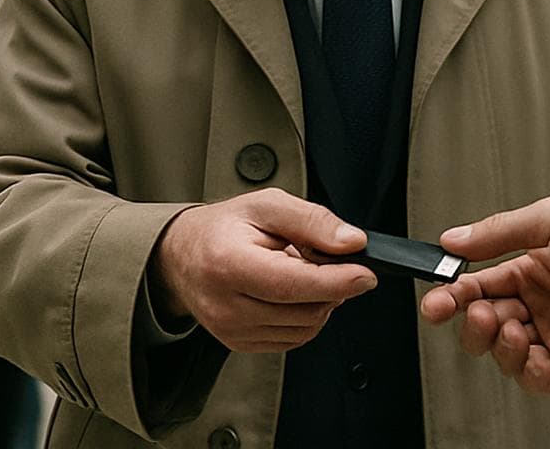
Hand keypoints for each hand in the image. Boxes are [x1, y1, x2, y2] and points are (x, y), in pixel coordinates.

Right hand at [148, 188, 376, 352]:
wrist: (183, 255)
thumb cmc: (225, 227)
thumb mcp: (268, 205)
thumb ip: (312, 221)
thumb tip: (351, 242)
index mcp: (228, 263)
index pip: (294, 283)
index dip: (337, 280)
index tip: (365, 273)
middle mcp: (225, 304)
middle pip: (304, 310)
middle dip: (331, 287)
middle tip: (327, 260)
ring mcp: (231, 330)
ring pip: (304, 328)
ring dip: (320, 303)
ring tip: (302, 272)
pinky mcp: (239, 344)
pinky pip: (293, 339)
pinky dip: (305, 317)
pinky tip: (293, 292)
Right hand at [419, 194, 549, 392]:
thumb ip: (502, 232)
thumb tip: (449, 239)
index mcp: (533, 267)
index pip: (480, 284)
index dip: (453, 294)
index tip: (434, 300)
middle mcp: (542, 304)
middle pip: (486, 322)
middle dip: (470, 321)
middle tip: (474, 312)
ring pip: (506, 353)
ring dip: (495, 343)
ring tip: (507, 326)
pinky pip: (539, 379)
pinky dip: (525, 370)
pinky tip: (527, 351)